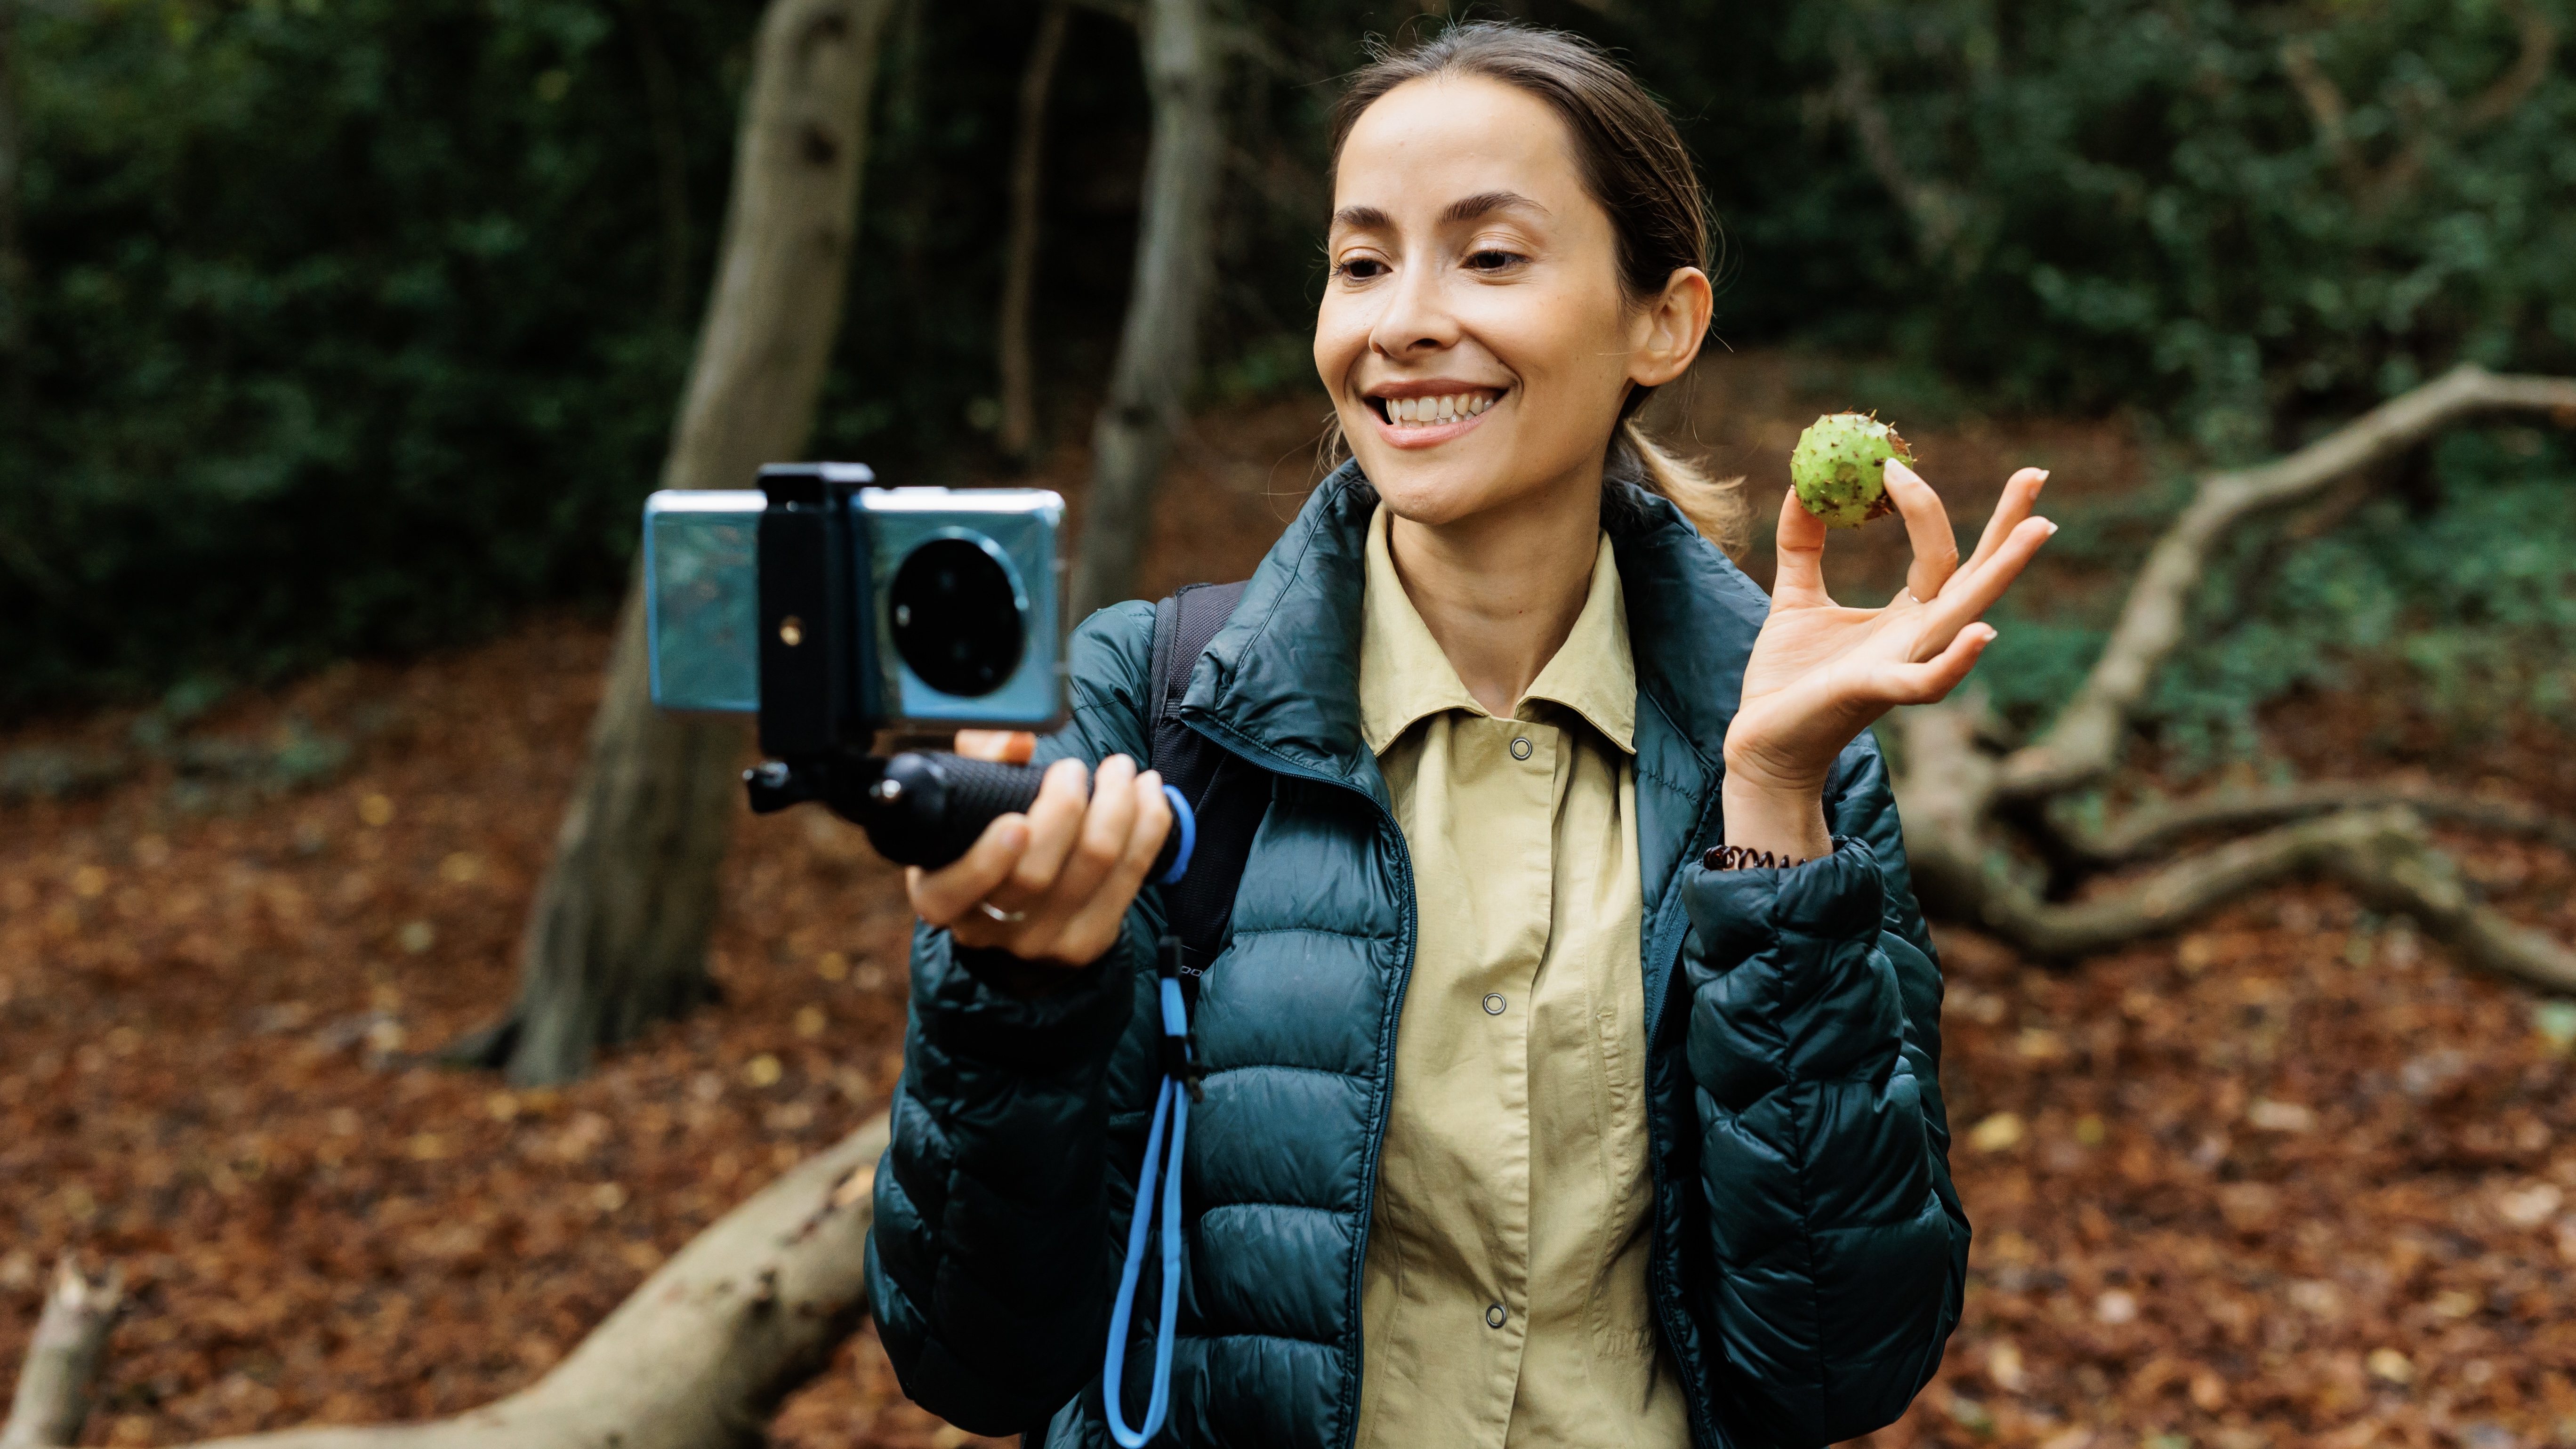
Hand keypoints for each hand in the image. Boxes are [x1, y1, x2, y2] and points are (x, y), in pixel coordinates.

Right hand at [904, 733, 1173, 967]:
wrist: (1018, 907)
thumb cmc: (985, 837)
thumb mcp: (965, 802)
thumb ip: (979, 763)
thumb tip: (1016, 740)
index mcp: (939, 897)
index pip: (954, 892)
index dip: (987, 860)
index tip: (1016, 821)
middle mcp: (988, 929)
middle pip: (1035, 875)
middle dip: (1066, 808)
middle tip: (1073, 768)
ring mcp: (1042, 941)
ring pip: (1093, 866)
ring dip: (1118, 805)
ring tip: (1120, 768)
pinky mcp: (1090, 940)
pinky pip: (1132, 874)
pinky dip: (1149, 824)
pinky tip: (1148, 790)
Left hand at [1721, 460, 2054, 858]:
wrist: (1761, 739)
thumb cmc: (1788, 679)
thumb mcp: (1795, 599)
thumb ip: (1803, 547)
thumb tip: (1802, 487)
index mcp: (1906, 615)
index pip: (1942, 553)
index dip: (1928, 504)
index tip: (1895, 461)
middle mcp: (1918, 637)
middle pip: (1975, 575)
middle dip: (2009, 527)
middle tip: (2037, 474)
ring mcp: (1904, 664)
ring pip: (1964, 614)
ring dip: (2002, 573)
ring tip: (2040, 529)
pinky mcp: (1877, 692)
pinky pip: (1928, 680)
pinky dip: (1957, 660)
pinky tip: (1983, 631)